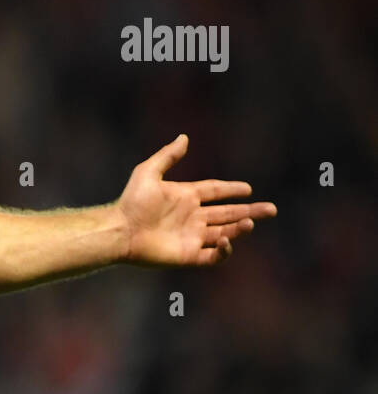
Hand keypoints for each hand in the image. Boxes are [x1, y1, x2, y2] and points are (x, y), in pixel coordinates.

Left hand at [114, 134, 276, 266]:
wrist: (120, 230)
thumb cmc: (131, 201)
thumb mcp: (148, 172)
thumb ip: (168, 156)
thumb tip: (184, 137)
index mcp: (185, 197)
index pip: (215, 191)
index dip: (231, 189)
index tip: (248, 188)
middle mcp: (191, 217)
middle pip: (227, 213)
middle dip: (250, 211)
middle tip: (272, 209)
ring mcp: (191, 237)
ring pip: (224, 233)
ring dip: (239, 228)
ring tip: (250, 222)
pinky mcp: (188, 255)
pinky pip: (212, 256)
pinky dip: (224, 251)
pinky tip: (227, 240)